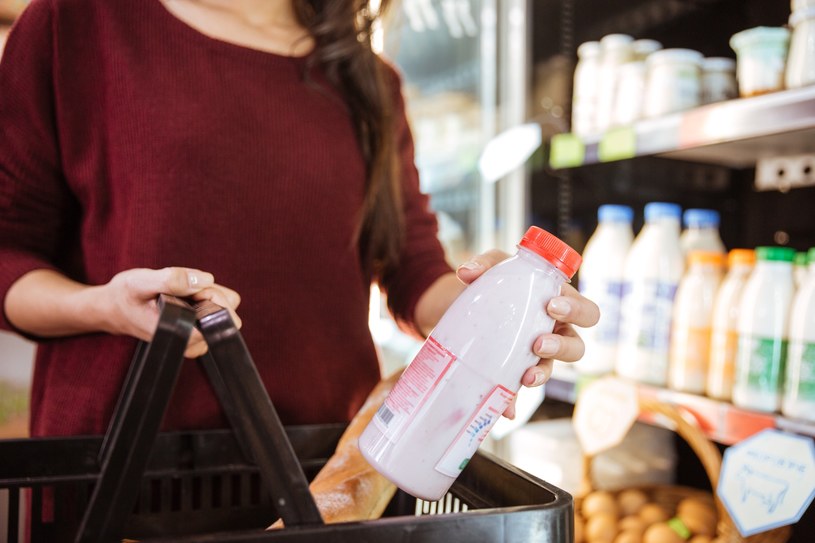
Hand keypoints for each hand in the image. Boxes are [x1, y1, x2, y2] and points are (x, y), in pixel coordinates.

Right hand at [97, 267, 241, 357]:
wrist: (113, 308)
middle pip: (227, 312)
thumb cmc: (125, 296)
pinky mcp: (198, 329)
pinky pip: (216, 307)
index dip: (211, 296)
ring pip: (224, 308)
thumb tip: (206, 279)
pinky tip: (182, 295)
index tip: (190, 289)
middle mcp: (194, 342)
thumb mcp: (141, 282)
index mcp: (183, 335)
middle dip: (209, 292)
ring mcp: (198, 338)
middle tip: (181, 288)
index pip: (222, 318)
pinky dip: (204, 295)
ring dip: (206, 293)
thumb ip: (172, 280)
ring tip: (178, 291)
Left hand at [457, 250, 599, 417]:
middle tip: (538, 341)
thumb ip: (483, 264)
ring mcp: (535, 356)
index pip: (586, 312)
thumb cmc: (491, 282)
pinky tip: (506, 408)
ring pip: (552, 370)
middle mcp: (554, 333)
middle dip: (563, 346)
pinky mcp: (513, 372)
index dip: (577, 311)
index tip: (552, 306)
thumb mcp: (491, 267)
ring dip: (542, 373)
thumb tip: (466, 273)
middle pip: (578, 346)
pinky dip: (513, 400)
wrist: (459, 305)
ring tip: (526, 374)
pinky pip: (519, 390)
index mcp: (560, 305)